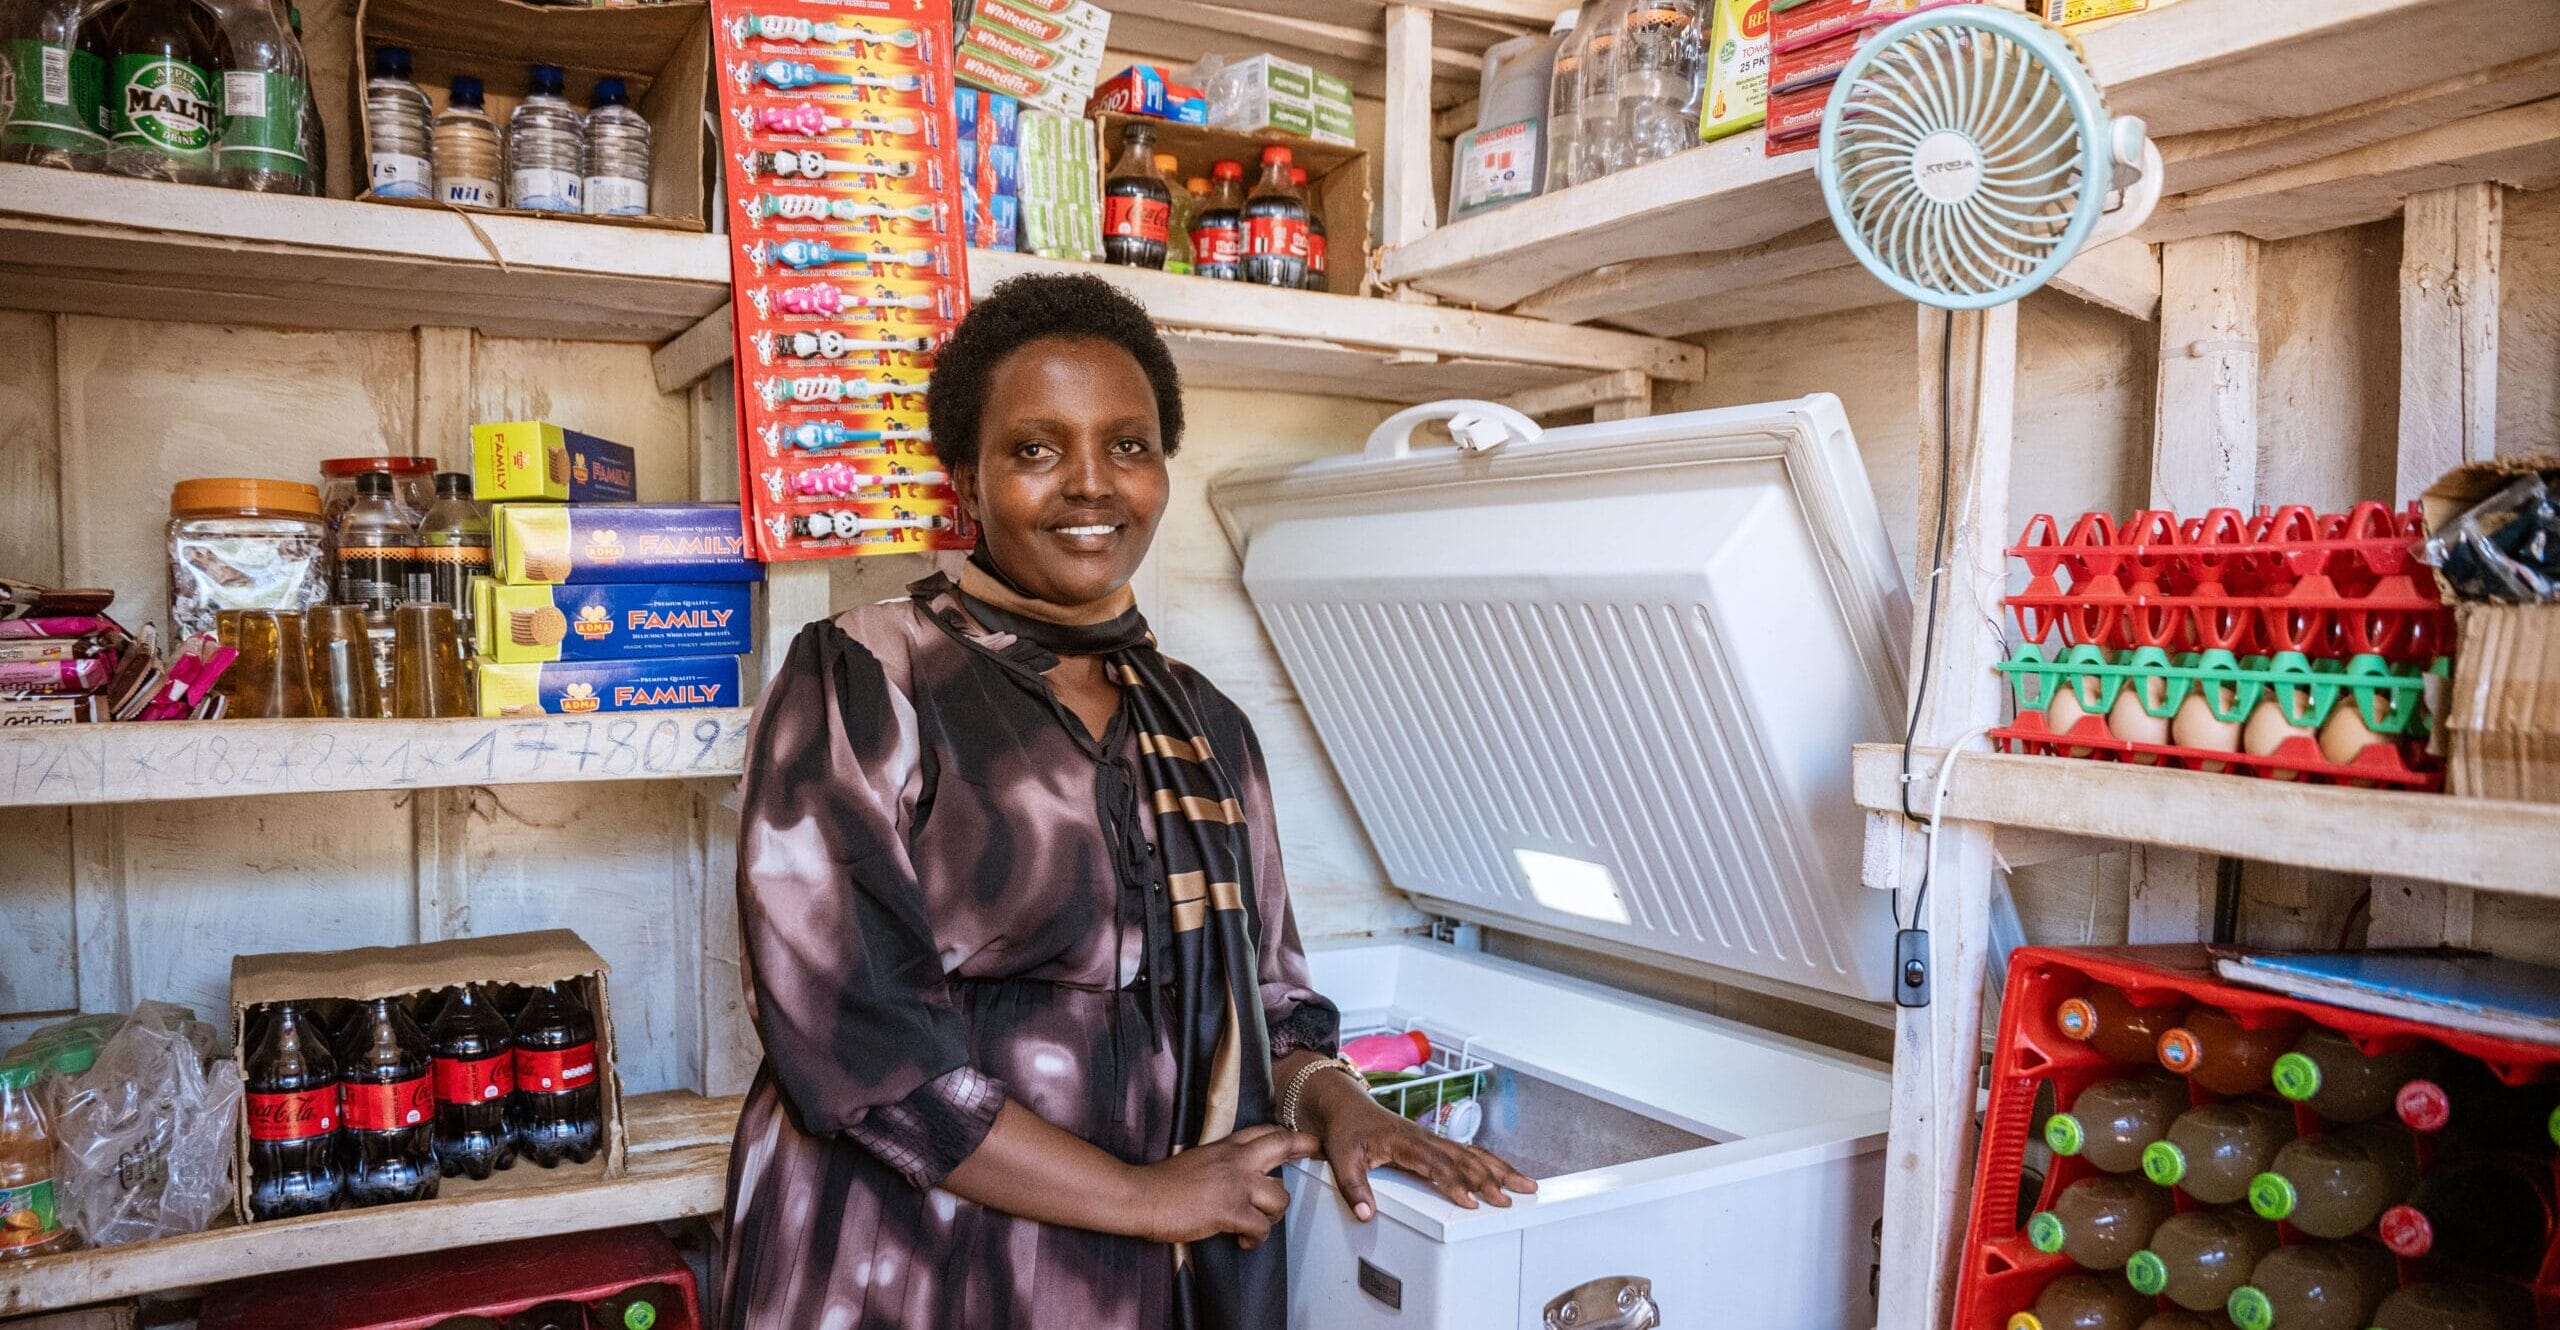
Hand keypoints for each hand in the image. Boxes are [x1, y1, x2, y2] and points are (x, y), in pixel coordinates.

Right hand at [1129, 1123, 1318, 1248]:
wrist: (1141, 1196)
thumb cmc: (1162, 1182)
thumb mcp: (1197, 1159)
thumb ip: (1221, 1162)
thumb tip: (1235, 1177)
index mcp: (1225, 1146)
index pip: (1264, 1131)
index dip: (1287, 1134)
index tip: (1302, 1138)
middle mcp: (1236, 1160)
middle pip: (1283, 1145)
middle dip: (1306, 1146)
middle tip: (1318, 1152)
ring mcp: (1236, 1185)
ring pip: (1280, 1197)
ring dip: (1273, 1214)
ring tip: (1257, 1223)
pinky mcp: (1230, 1211)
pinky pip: (1261, 1228)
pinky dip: (1255, 1239)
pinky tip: (1242, 1242)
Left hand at [1300, 1070, 1535, 1220]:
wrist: (1345, 1105)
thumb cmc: (1345, 1132)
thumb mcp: (1341, 1159)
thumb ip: (1353, 1187)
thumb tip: (1366, 1214)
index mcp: (1405, 1141)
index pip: (1436, 1164)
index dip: (1455, 1183)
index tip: (1471, 1203)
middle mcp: (1425, 1138)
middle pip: (1464, 1159)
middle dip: (1489, 1181)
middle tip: (1508, 1202)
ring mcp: (1433, 1139)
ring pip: (1474, 1154)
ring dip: (1501, 1170)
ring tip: (1527, 1186)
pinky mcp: (1436, 1143)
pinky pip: (1469, 1152)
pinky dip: (1492, 1163)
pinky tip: (1508, 1175)